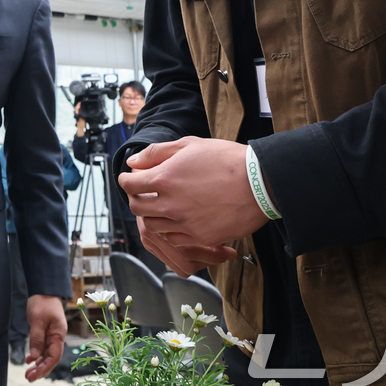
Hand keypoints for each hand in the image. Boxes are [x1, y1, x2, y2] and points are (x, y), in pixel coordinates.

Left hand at [24, 294, 65, 380]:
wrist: (44, 290)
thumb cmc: (43, 302)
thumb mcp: (38, 320)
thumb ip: (36, 338)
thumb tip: (34, 356)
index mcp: (58, 334)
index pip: (54, 356)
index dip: (45, 368)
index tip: (35, 375)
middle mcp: (57, 337)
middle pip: (51, 358)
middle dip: (41, 370)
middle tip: (29, 378)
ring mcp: (52, 336)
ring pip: (46, 355)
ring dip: (38, 364)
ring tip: (28, 373)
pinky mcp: (46, 333)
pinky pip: (42, 348)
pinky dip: (36, 355)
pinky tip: (29, 361)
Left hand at [120, 137, 267, 276]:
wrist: (260, 183)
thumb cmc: (226, 159)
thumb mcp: (190, 145)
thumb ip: (157, 153)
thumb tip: (133, 163)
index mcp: (165, 178)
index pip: (129, 185)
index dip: (125, 180)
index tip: (129, 179)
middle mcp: (170, 204)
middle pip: (137, 208)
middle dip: (135, 199)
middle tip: (142, 193)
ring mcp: (185, 224)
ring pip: (153, 226)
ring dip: (152, 216)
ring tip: (161, 206)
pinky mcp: (200, 238)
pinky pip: (174, 239)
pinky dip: (170, 231)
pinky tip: (178, 220)